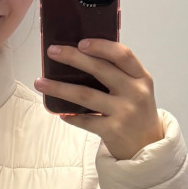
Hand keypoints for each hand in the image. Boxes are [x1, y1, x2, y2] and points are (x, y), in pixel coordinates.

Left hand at [34, 39, 163, 159]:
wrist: (147, 147)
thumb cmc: (137, 113)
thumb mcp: (136, 90)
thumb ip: (118, 75)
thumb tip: (81, 57)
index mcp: (141, 78)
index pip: (122, 55)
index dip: (101, 46)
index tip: (81, 42)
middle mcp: (135, 93)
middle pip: (100, 70)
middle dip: (73, 58)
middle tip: (52, 51)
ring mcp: (124, 112)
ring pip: (85, 95)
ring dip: (60, 88)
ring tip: (40, 82)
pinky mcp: (113, 131)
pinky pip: (85, 120)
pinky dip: (71, 116)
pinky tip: (60, 113)